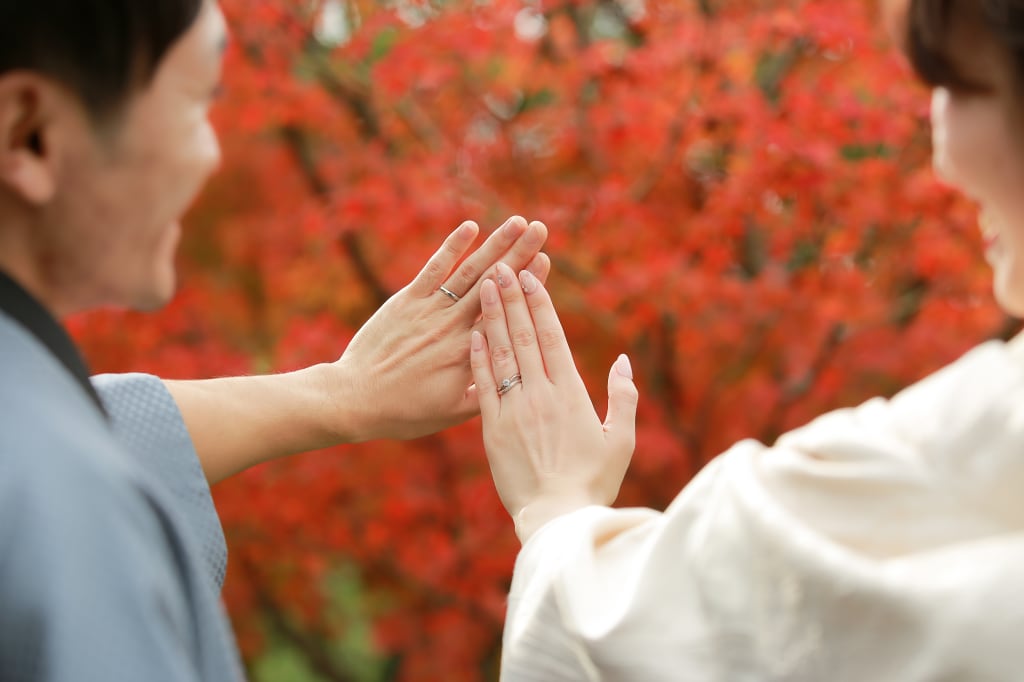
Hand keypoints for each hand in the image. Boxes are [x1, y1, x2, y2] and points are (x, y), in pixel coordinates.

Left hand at [331, 217, 549, 442]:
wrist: (355, 399)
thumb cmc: (405, 411)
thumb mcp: (452, 413)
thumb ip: (486, 391)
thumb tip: (516, 375)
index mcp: (470, 354)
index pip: (509, 314)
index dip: (530, 286)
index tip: (546, 261)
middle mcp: (453, 327)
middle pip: (495, 285)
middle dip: (520, 254)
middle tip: (542, 228)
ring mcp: (430, 310)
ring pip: (470, 272)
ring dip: (494, 244)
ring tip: (517, 222)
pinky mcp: (406, 301)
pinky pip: (433, 269)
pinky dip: (451, 247)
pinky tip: (470, 226)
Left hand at [470, 262, 637, 542]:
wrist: (557, 519)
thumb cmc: (594, 483)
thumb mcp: (619, 440)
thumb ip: (622, 398)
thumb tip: (621, 361)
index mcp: (571, 395)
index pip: (553, 338)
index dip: (540, 304)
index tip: (531, 277)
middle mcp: (541, 395)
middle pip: (524, 336)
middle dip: (512, 298)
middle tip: (502, 266)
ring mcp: (514, 410)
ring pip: (501, 353)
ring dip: (492, 316)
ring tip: (484, 285)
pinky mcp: (492, 429)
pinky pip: (482, 385)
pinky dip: (478, 357)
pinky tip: (471, 332)